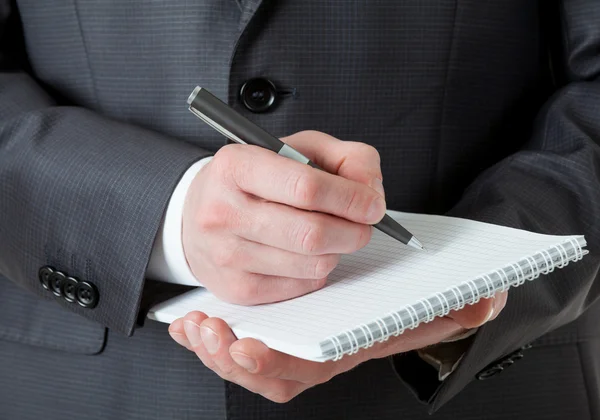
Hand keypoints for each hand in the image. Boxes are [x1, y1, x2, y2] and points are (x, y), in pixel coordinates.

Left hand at [169, 290, 506, 402]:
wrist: (352, 272)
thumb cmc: (388, 288)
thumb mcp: (418, 295)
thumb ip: (447, 303)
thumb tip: (485, 305)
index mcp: (346, 345)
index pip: (316, 365)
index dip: (280, 365)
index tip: (248, 350)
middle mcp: (315, 353)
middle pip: (272, 374)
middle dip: (238, 362)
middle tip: (217, 336)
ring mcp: (287, 345)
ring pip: (245, 364)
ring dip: (216, 352)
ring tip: (199, 326)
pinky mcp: (263, 329)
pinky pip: (228, 345)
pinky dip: (204, 339)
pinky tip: (188, 323)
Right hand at [182, 130, 386, 303]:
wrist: (197, 215)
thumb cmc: (255, 179)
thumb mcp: (296, 149)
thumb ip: (344, 157)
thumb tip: (371, 192)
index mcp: (236, 166)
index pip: (306, 187)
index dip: (351, 198)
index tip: (373, 204)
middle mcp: (223, 211)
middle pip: (311, 233)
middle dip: (354, 231)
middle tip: (364, 225)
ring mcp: (227, 255)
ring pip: (312, 264)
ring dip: (337, 250)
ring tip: (331, 234)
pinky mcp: (236, 288)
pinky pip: (302, 285)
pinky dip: (317, 270)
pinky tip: (305, 253)